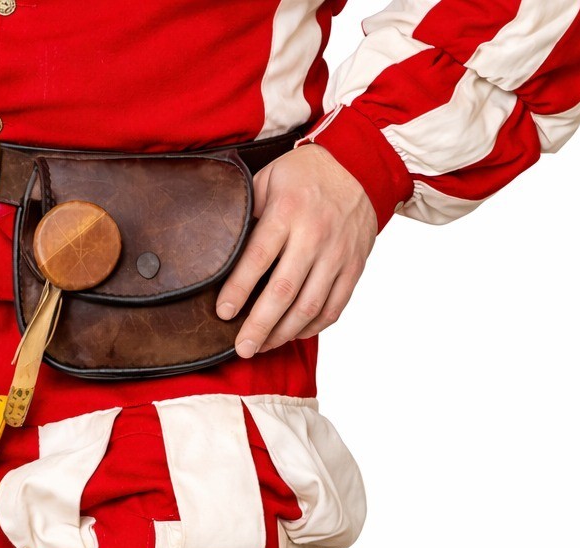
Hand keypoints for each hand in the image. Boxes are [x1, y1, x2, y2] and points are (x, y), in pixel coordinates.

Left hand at [216, 144, 377, 355]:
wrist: (359, 166)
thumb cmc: (303, 176)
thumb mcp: (268, 179)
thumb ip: (248, 211)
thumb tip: (220, 249)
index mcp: (288, 211)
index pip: (258, 258)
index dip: (238, 290)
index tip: (223, 314)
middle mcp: (315, 234)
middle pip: (283, 291)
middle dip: (259, 326)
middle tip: (242, 349)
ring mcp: (337, 254)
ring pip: (309, 306)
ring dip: (283, 334)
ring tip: (262, 347)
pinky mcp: (354, 267)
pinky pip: (333, 308)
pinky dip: (312, 328)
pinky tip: (292, 335)